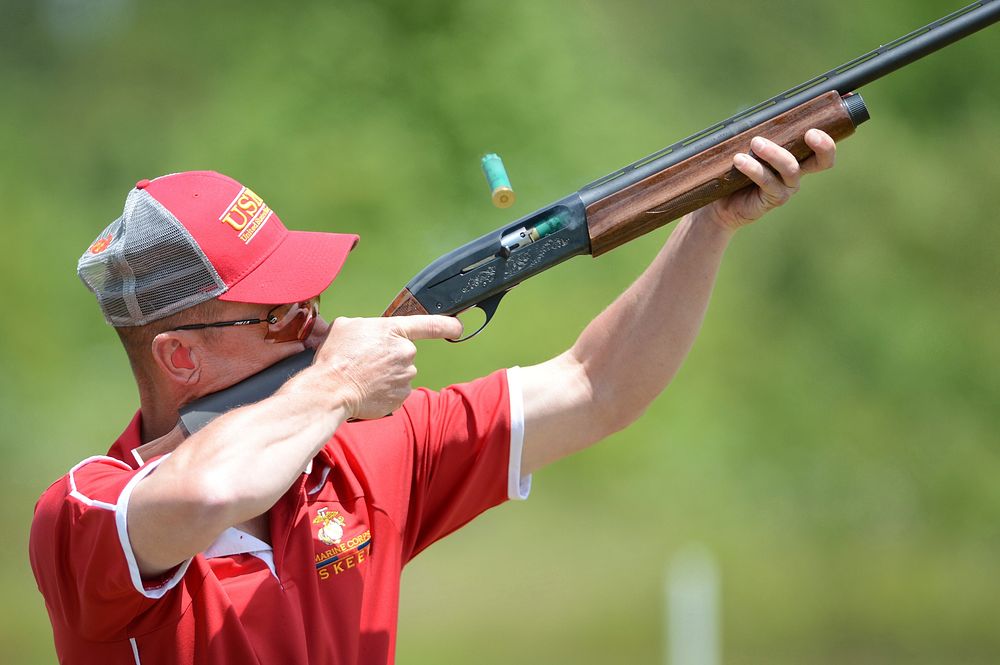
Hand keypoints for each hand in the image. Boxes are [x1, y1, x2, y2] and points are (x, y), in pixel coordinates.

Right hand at [312, 315, 463, 419]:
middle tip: (366, 361)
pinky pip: (396, 391)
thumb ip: (366, 325)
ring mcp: (405, 377)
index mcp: (395, 331)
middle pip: (404, 352)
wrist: (331, 389)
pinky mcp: (401, 397)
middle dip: (389, 356)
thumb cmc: (336, 357)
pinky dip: (384, 391)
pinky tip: (367, 389)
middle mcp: (406, 353)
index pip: (430, 325)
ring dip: (386, 374)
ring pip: (400, 372)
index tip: (457, 327)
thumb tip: (368, 333)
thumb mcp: (346, 326)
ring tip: (363, 376)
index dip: (447, 325)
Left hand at [699, 128, 836, 232]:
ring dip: (774, 153)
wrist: (718, 203)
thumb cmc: (734, 170)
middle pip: (823, 161)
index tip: (824, 123)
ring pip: (791, 168)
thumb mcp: (745, 147)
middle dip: (823, 146)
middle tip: (810, 133)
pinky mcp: (773, 199)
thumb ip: (755, 131)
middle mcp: (796, 172)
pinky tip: (740, 161)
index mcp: (796, 156)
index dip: (828, 133)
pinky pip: (768, 181)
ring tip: (755, 143)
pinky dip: (754, 169)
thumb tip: (754, 113)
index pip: (820, 145)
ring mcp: (786, 187)